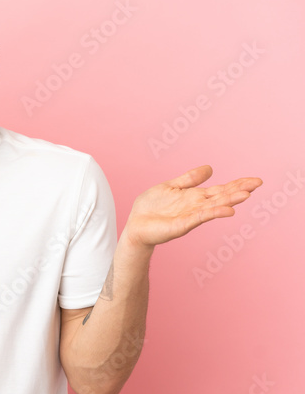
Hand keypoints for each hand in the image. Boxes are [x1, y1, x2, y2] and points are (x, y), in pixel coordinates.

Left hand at [122, 165, 262, 249]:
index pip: (220, 189)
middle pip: (221, 196)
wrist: (135, 225)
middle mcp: (197, 206)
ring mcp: (191, 216)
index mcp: (195, 197)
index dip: (237, 184)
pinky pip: (200, 217)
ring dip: (229, 201)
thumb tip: (210, 168)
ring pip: (214, 206)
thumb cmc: (151, 208)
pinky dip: (214, 213)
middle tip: (257, 184)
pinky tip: (228, 210)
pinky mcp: (182, 225)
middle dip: (239, 190)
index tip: (255, 180)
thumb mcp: (171, 186)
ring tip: (246, 195)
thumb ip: (190, 179)